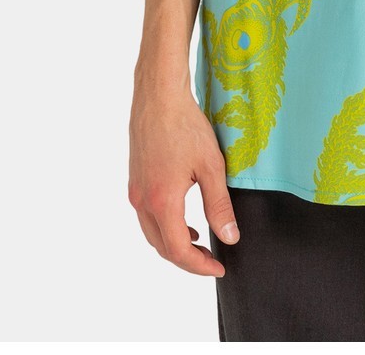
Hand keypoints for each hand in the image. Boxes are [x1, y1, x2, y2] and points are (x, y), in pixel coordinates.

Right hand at [128, 82, 239, 276]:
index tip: (220, 268)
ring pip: (152, 233)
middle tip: (212, 260)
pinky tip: (182, 218)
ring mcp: (135, 191)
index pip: (179, 250)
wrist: (158, 97)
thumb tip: (230, 237)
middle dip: (187, 259)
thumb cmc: (185, 126)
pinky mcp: (135, 180)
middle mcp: (143, 201)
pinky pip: (147, 216)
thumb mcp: (211, 166)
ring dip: (174, 244)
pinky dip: (164, 227)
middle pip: (162, 247)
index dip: (199, 266)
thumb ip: (219, 205)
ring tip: (199, 242)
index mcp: (162, 202)